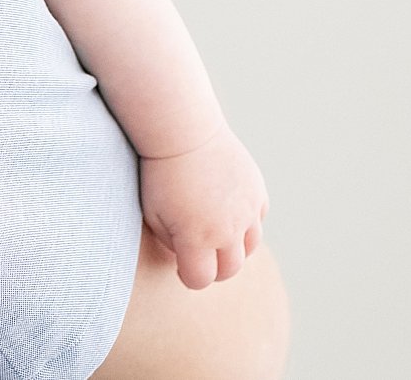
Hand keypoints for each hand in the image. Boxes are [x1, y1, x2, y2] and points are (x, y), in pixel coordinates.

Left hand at [139, 126, 267, 289]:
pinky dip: (246, 223)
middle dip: (214, 268)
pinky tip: (229, 212)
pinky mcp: (257, 193)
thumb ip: (170, 242)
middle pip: (230, 270)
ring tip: (215, 236)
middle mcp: (228, 230)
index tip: (182, 265)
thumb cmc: (160, 173)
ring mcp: (247, 212)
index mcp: (197, 238)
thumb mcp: (152, 212)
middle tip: (200, 256)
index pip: (200, 279)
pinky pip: (258, 220)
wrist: (183, 130)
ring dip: (233, 248)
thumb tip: (185, 257)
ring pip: (249, 248)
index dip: (189, 276)